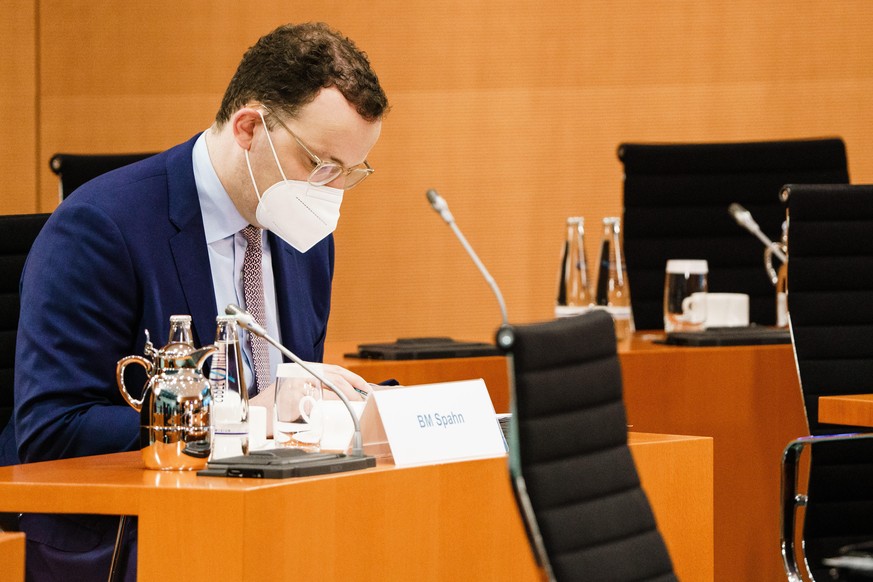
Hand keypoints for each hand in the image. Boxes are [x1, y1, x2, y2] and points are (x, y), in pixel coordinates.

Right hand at [249, 363, 368, 436]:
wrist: (253, 416)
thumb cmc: (274, 408)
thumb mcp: (295, 391)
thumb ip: (315, 390)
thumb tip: (343, 397)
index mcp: (304, 369)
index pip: (334, 370)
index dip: (353, 378)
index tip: (366, 388)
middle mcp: (301, 373)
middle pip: (336, 377)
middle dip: (355, 389)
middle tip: (365, 401)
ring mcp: (298, 384)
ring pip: (332, 387)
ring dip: (348, 398)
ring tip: (357, 407)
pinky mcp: (294, 398)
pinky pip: (321, 401)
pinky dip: (334, 406)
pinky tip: (341, 413)